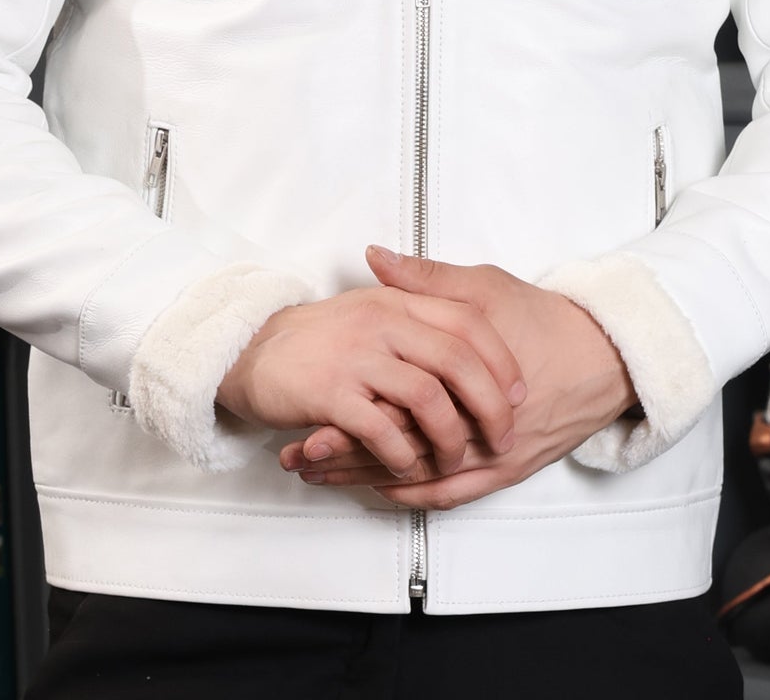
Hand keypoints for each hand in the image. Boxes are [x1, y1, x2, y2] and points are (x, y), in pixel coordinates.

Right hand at [214, 279, 527, 479]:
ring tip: (455, 459)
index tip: (519, 390)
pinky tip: (407, 467)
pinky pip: (381, 430)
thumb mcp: (373, 306)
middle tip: (503, 435)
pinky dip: (402, 455)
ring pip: (427, 398)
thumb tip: (472, 320)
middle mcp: (382, 322)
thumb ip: (417, 304)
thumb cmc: (319, 336)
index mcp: (397, 300)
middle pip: (458, 360)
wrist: (250, 348)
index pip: (467, 321)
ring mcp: (357, 356)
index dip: (500, 357)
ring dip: (449, 438)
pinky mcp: (330, 393)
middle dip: (490, 404)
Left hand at [278, 246, 637, 509]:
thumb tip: (376, 258)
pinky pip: (450, 494)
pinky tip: (380, 489)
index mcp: (458, 381)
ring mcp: (488, 455)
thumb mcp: (483, 287)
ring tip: (322, 476)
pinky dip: (411, 493)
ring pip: (415, 477)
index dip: (339, 416)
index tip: (300, 419)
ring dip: (366, 478)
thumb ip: (425, 279)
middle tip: (298, 458)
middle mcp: (470, 428)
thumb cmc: (542, 318)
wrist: (602, 357)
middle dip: (342, 456)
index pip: (386, 409)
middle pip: (393, 450)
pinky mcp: (503, 469)